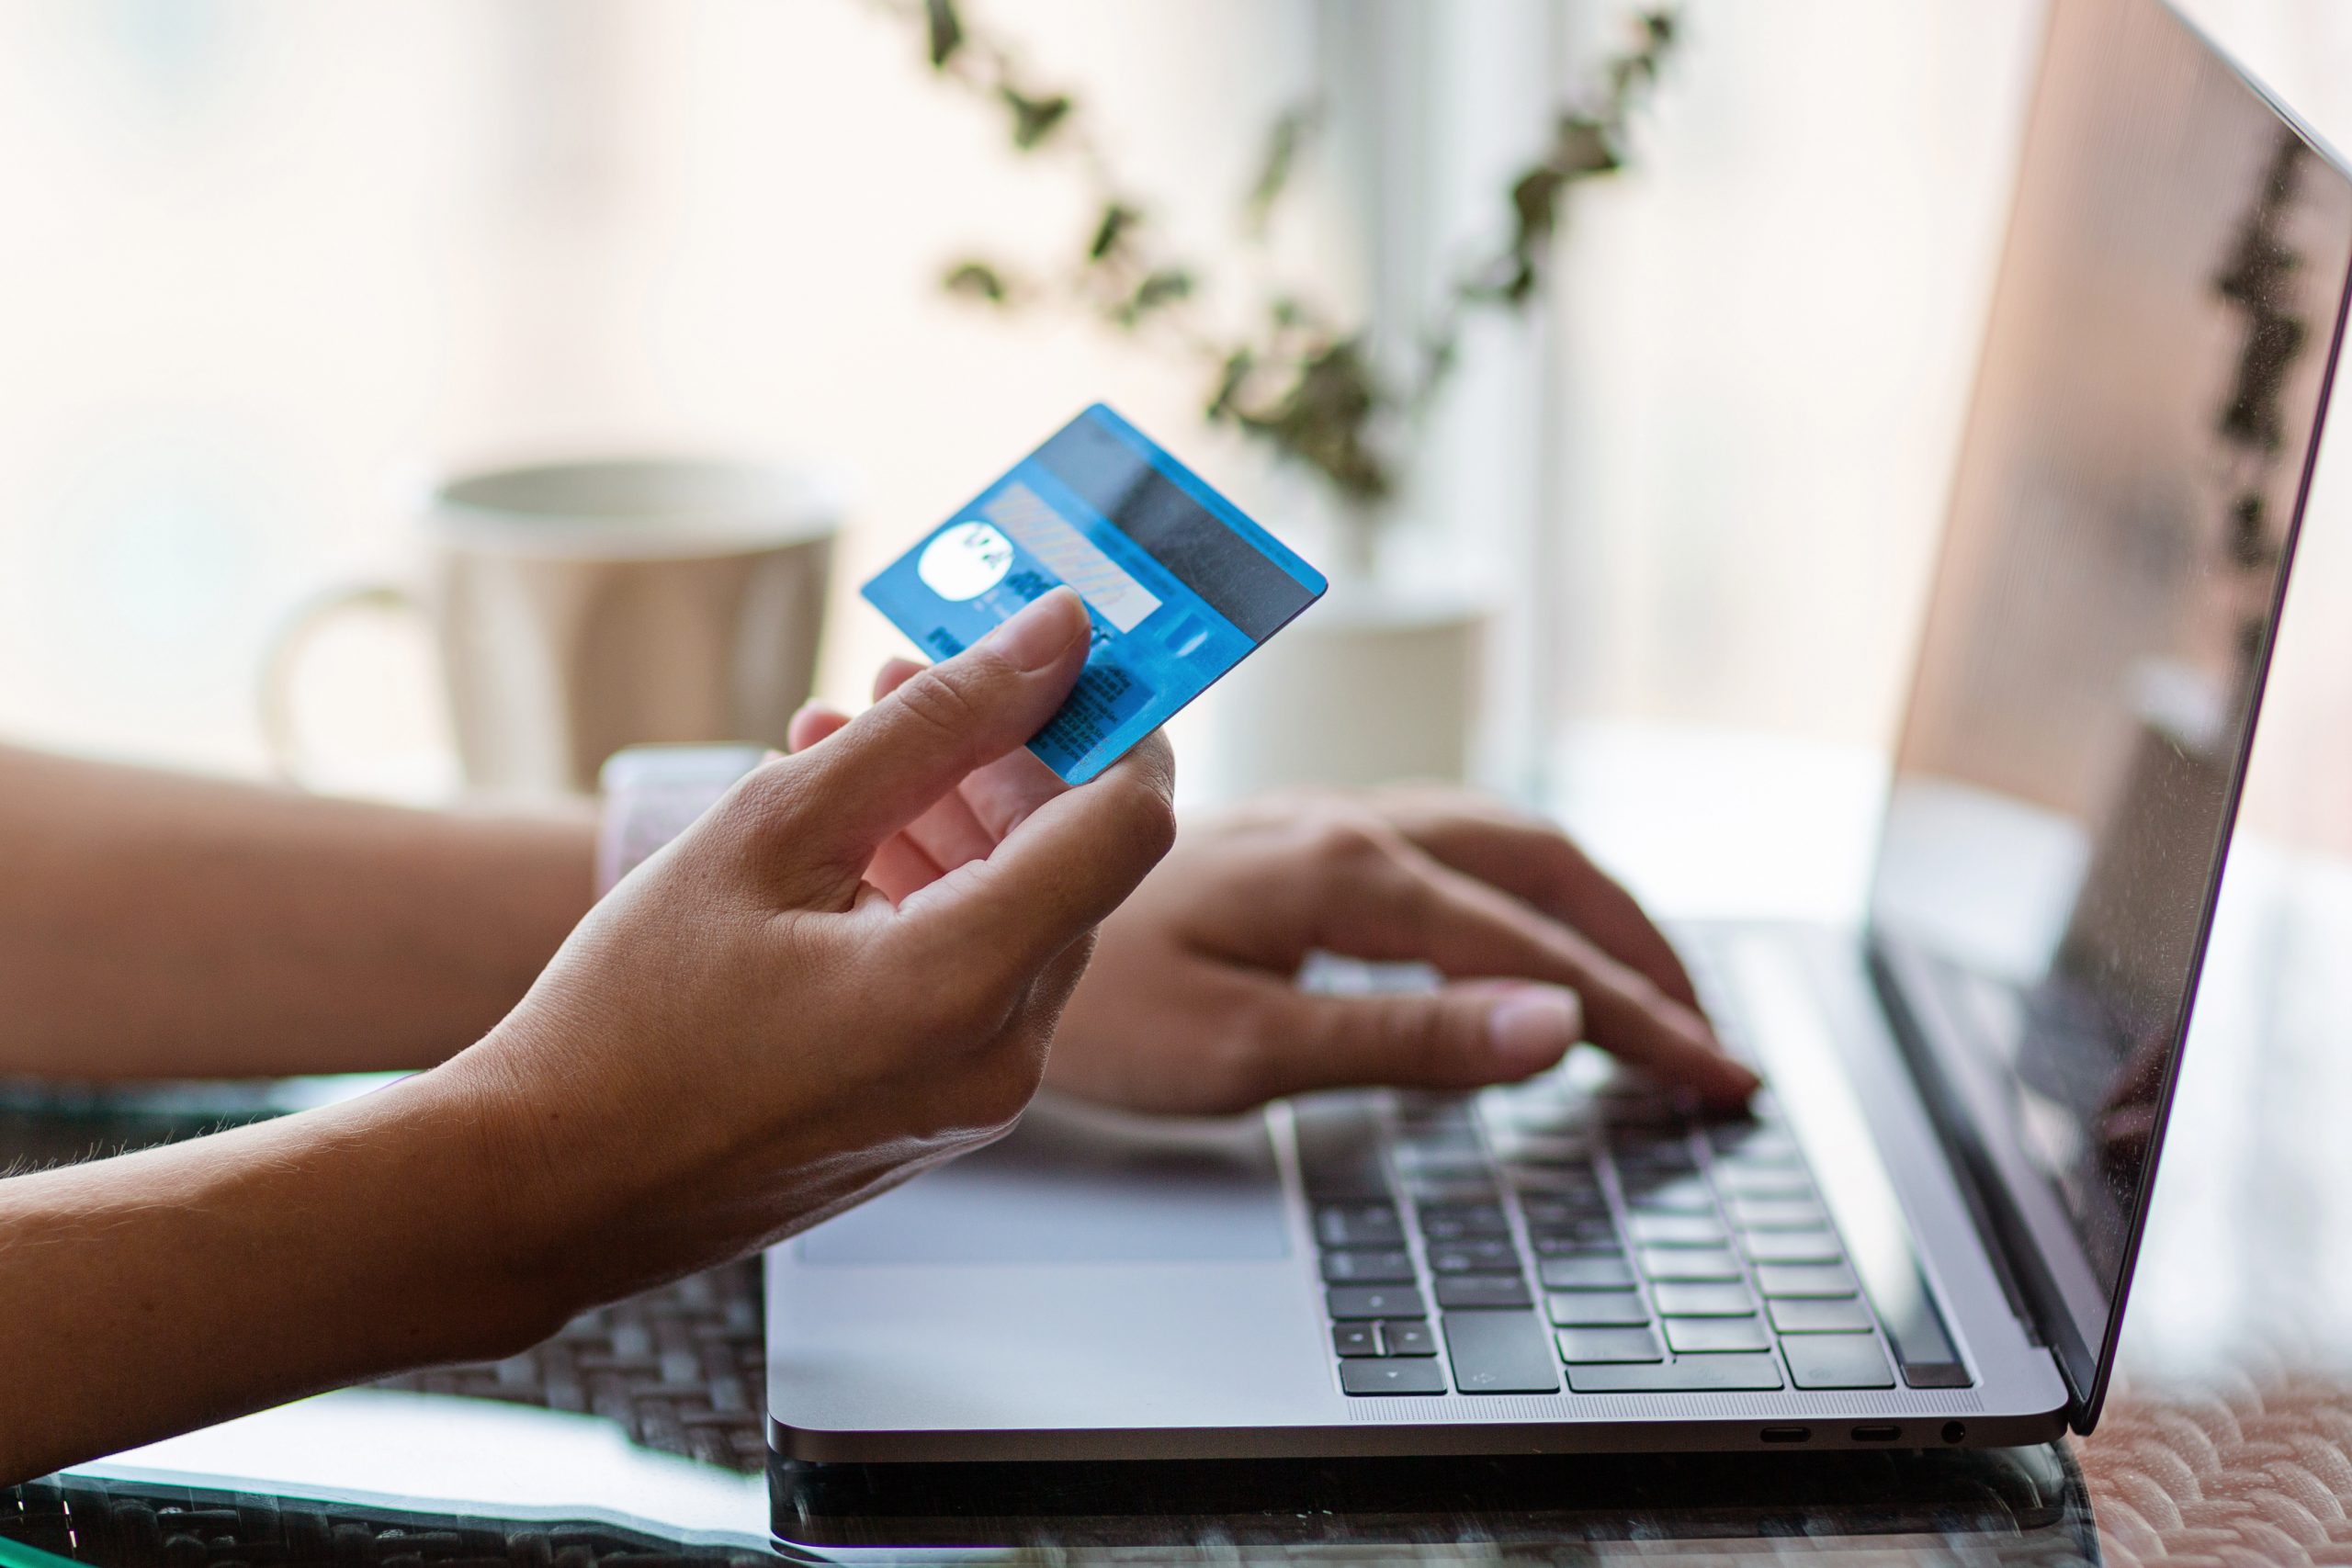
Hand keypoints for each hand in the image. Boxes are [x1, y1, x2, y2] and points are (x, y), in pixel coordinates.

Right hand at [447, 587, 1176, 1307]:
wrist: (551, 1190)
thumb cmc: (631, 1020)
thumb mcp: (770, 830)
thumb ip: (930, 727)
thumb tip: (1054, 638)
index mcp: (965, 987)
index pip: (1129, 820)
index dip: (1112, 719)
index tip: (1053, 654)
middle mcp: (1001, 1055)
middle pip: (1075, 864)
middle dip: (1002, 757)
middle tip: (902, 683)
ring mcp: (978, 1096)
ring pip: (1024, 913)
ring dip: (954, 816)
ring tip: (837, 750)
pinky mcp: (944, 1112)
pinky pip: (980, 974)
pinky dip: (930, 893)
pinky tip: (838, 846)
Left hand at [1049, 786, 1757, 1114]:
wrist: (981, 914)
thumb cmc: (1091, 998)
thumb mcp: (1246, 1046)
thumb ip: (1407, 1038)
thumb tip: (1553, 1025)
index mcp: (1347, 871)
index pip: (1536, 946)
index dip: (1639, 1017)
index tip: (1713, 1075)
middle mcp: (1351, 823)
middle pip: (1543, 864)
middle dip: (1640, 949)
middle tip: (1705, 1038)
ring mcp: (1328, 820)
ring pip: (1503, 839)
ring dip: (1590, 909)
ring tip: (1647, 987)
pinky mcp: (1304, 837)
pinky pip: (1451, 845)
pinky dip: (1524, 892)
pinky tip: (1526, 936)